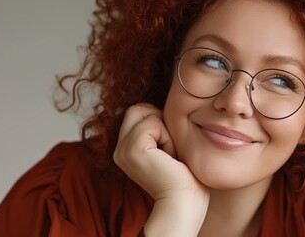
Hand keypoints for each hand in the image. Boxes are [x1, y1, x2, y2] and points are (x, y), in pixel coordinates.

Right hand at [113, 103, 207, 235]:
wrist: (185, 201)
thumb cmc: (184, 176)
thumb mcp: (168, 145)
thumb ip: (159, 126)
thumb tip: (166, 102)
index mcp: (126, 148)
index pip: (137, 112)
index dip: (158, 120)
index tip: (170, 146)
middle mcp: (119, 149)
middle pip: (137, 108)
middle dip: (159, 120)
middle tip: (170, 147)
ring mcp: (123, 149)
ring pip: (145, 112)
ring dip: (165, 130)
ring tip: (170, 154)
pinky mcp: (132, 149)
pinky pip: (152, 123)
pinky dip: (167, 137)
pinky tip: (170, 157)